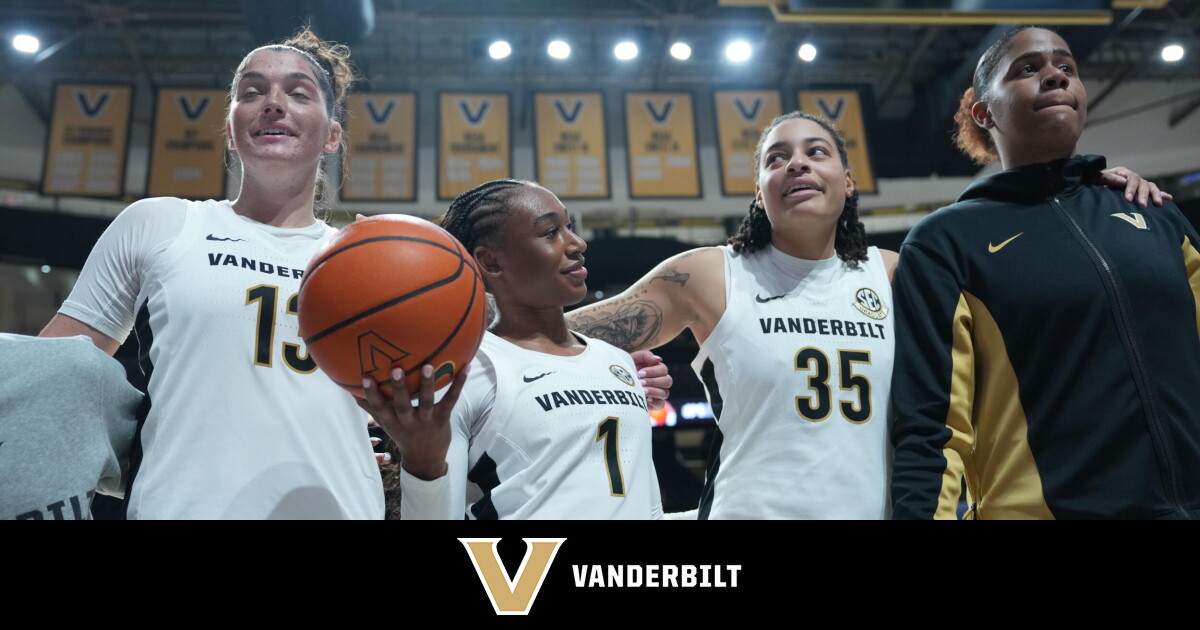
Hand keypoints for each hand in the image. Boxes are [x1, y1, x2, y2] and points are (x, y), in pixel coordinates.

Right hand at [358, 364, 469, 480]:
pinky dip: (458, 384)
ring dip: (427, 384)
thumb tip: (350, 389)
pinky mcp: (443, 417)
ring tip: (428, 366)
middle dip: (399, 388)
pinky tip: (465, 367)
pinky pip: (451, 399)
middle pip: (402, 405)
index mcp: (392, 421)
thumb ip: (370, 407)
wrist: (425, 459)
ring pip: (426, 401)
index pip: (379, 407)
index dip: (372, 394)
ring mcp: (426, 419)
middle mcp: (408, 421)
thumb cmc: (403, 434)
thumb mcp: (385, 423)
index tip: (365, 377)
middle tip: (396, 370)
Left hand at [631, 350, 672, 410]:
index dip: (653, 371)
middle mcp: (661, 381)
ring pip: (665, 393)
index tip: (640, 373)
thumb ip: (645, 355)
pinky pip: (661, 404)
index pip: (663, 369)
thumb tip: (659, 359)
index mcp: (657, 369)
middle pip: (667, 381)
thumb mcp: (633, 359)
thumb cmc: (626, 369)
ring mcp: (659, 393)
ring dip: (653, 391)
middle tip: (640, 382)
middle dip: (653, 381)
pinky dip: (655, 401)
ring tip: (642, 390)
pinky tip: (646, 399)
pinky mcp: (655, 404)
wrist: (617, 384)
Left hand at [1099, 166, 1172, 207]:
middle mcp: (1131, 177)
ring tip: (1158, 204)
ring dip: (1155, 194)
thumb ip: (1107, 178)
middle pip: (1142, 183)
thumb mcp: (1096, 179)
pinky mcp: (1140, 190)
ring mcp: (1137, 183)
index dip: (1131, 189)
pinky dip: (1161, 194)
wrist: (1094, 186)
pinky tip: (1169, 198)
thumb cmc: (1093, 182)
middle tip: (1142, 205)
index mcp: (1122, 173)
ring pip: (1150, 186)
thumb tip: (1123, 181)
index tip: (1128, 199)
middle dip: (1143, 195)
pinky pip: (1153, 191)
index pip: (1131, 179)